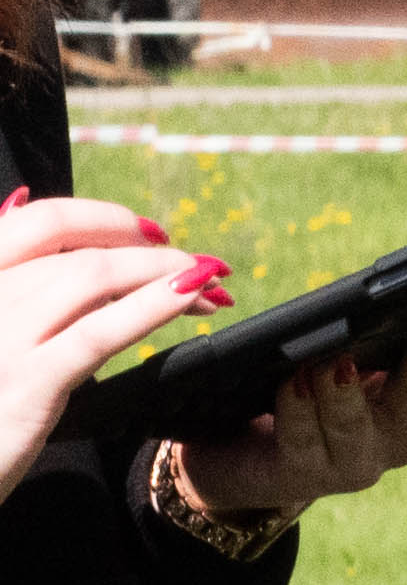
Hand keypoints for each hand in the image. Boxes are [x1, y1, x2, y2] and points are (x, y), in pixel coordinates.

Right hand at [1, 193, 225, 484]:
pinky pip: (100, 331)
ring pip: (94, 277)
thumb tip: (25, 203)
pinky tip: (191, 297)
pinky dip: (154, 305)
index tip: (150, 235)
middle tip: (196, 267)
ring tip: (209, 288)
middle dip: (149, 253)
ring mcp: (1, 337)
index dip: (105, 220)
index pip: (42, 222)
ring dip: (166, 274)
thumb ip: (8, 275)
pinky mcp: (28, 382)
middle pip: (79, 250)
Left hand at [185, 308, 406, 521]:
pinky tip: (294, 382)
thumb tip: (387, 288)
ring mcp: (359, 459)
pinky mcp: (307, 474)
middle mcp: (403, 430)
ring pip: (358, 426)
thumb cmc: (314, 390)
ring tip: (335, 362)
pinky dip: (298, 409)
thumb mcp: (356, 356)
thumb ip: (377, 332)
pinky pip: (303, 440)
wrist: (252, 453)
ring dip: (347, 393)